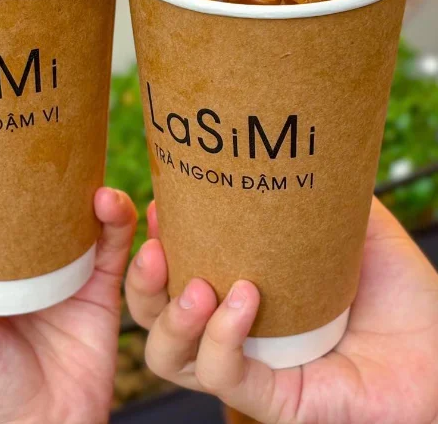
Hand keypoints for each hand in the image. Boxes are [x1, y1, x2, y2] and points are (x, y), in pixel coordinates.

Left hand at [0, 156, 135, 423]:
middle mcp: (13, 256)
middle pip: (19, 191)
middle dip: (25, 154)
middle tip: (32, 111)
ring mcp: (58, 266)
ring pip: (70, 206)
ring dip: (80, 178)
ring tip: (80, 157)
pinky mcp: (97, 283)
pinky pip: (112, 241)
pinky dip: (116, 218)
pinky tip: (112, 202)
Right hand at [125, 198, 437, 422]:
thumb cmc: (398, 291)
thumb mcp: (347, 225)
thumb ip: (312, 189)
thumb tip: (279, 141)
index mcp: (237, 290)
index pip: (172, 274)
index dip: (152, 244)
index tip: (155, 206)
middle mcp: (233, 332)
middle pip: (154, 318)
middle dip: (141, 285)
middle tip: (155, 249)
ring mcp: (251, 368)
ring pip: (171, 357)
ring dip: (171, 318)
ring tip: (195, 283)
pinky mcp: (275, 400)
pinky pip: (226, 378)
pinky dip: (223, 340)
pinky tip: (245, 301)